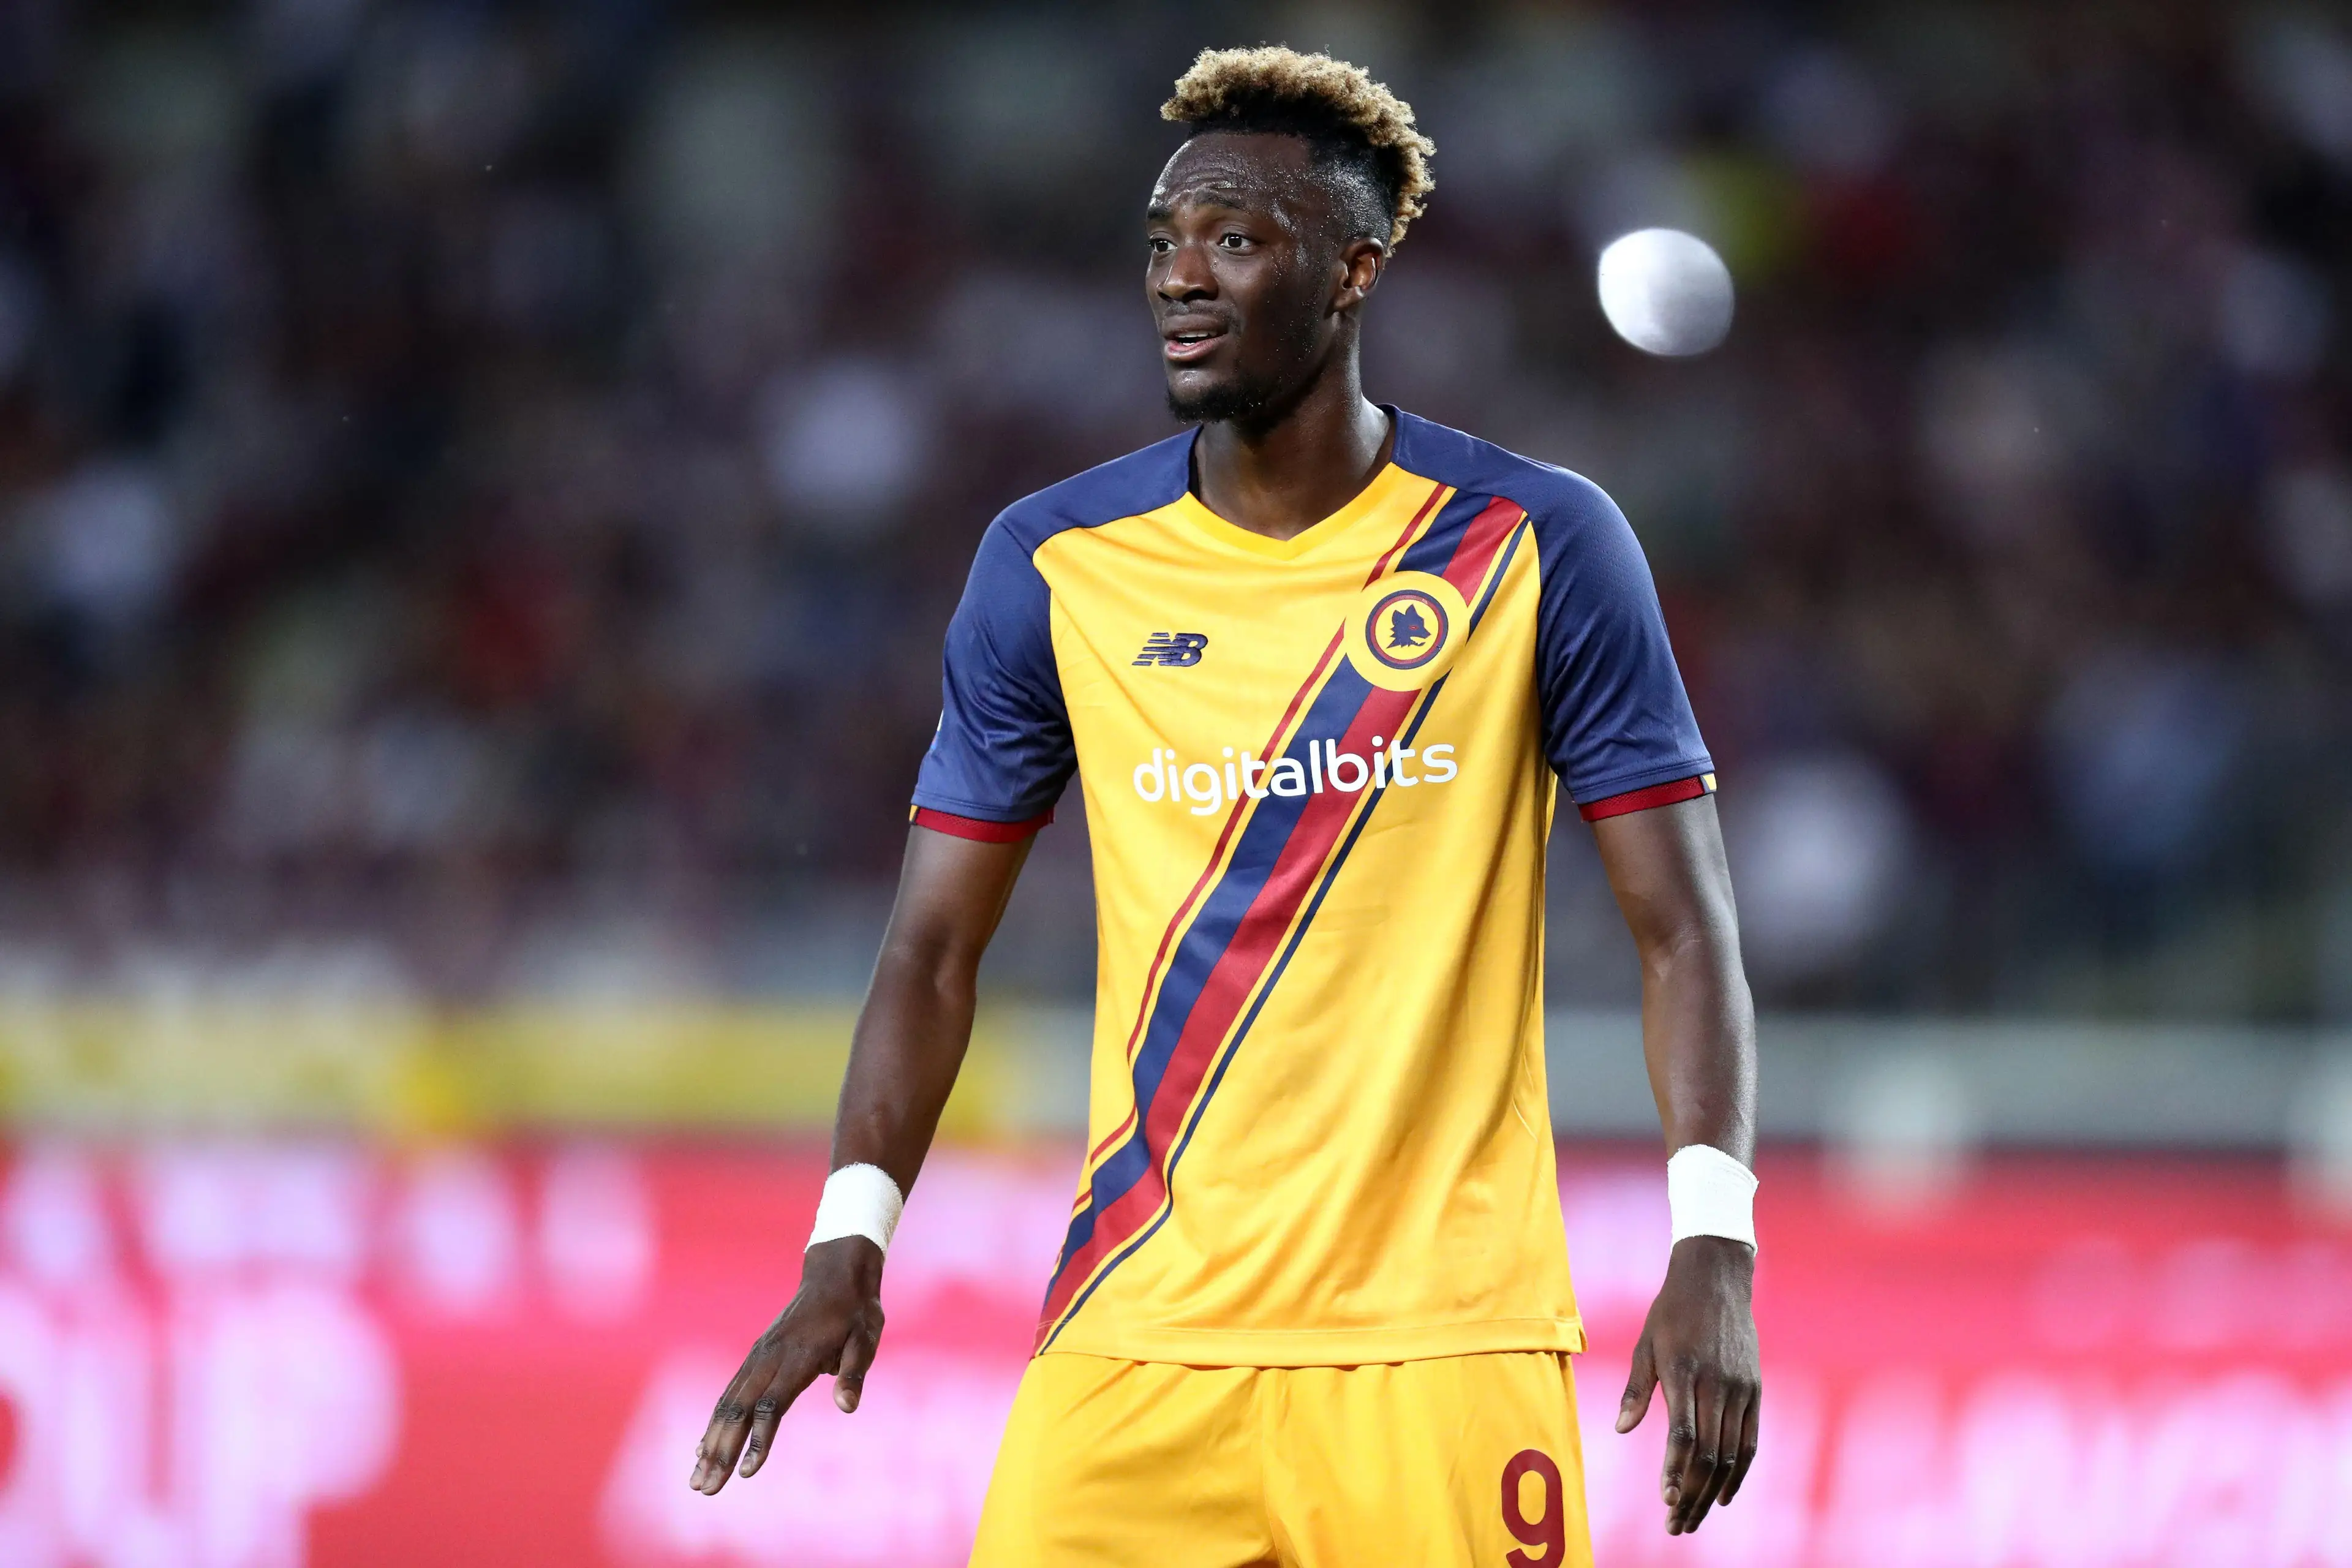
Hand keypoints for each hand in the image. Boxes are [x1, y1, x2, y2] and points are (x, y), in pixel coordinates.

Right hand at [689, 1236, 885, 1494]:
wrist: (835, 1274)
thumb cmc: (855, 1311)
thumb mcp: (867, 1337)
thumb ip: (854, 1372)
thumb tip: (847, 1407)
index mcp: (798, 1356)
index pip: (772, 1404)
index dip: (758, 1439)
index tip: (747, 1472)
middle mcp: (770, 1358)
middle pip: (739, 1409)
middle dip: (720, 1451)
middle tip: (705, 1489)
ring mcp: (758, 1357)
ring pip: (727, 1404)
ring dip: (710, 1442)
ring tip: (696, 1479)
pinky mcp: (755, 1358)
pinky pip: (729, 1393)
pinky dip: (714, 1422)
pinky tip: (702, 1447)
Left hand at [1614, 1235, 1759, 1534]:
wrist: (1717, 1278)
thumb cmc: (1672, 1311)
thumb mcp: (1646, 1343)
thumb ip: (1636, 1389)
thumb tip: (1622, 1430)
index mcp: (1683, 1372)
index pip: (1683, 1435)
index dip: (1675, 1472)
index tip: (1665, 1501)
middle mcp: (1716, 1384)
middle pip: (1707, 1454)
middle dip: (1691, 1495)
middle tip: (1676, 1526)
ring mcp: (1740, 1389)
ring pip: (1730, 1455)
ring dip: (1711, 1493)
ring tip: (1692, 1519)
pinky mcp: (1755, 1391)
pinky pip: (1749, 1442)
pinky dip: (1737, 1473)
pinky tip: (1722, 1496)